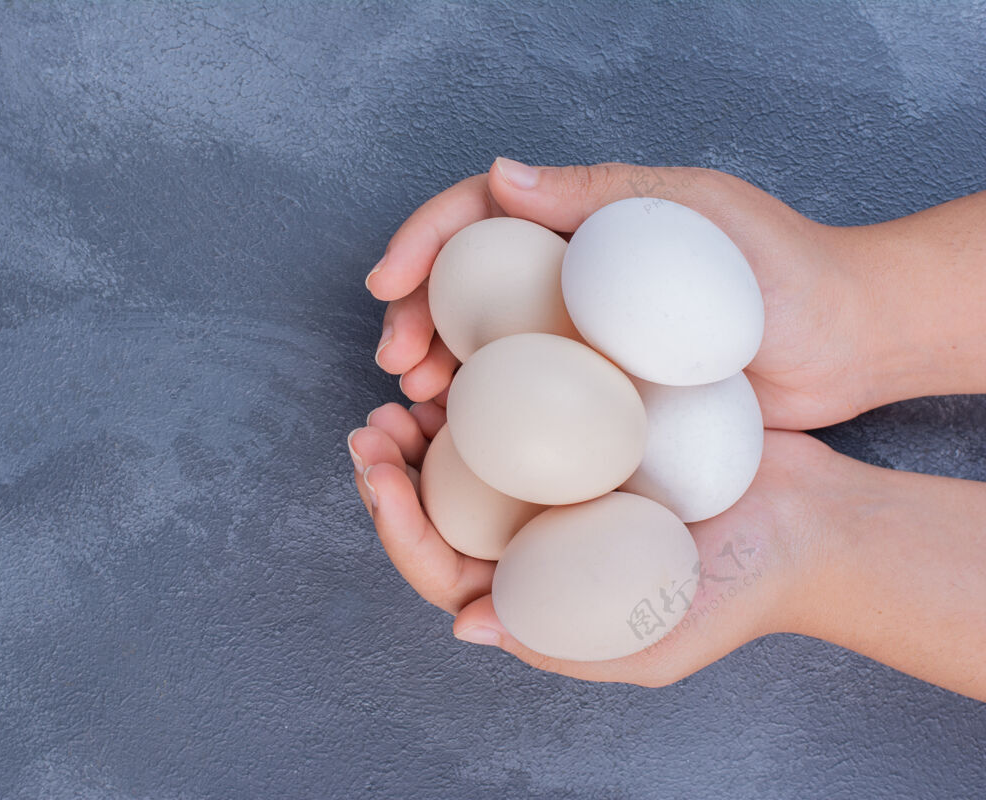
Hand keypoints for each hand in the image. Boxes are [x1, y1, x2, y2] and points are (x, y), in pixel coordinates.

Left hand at [349, 404, 832, 686]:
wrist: (813, 523)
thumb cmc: (742, 590)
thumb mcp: (658, 641)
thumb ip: (564, 645)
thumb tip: (464, 624)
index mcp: (533, 594)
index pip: (439, 567)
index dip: (395, 524)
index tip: (380, 472)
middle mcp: (532, 540)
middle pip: (435, 510)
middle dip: (389, 471)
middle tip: (372, 424)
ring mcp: (554, 487)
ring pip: (464, 459)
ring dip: (423, 427)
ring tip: (406, 387)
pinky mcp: (581, 438)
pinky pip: (517, 414)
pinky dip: (483, 391)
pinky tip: (466, 360)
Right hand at [366, 159, 872, 429]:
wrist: (845, 344)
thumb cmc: (782, 265)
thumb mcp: (693, 210)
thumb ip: (599, 193)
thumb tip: (499, 177)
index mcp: (577, 225)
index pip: (474, 220)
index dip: (419, 243)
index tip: (388, 284)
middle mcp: (565, 281)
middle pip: (460, 290)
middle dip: (412, 320)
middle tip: (397, 364)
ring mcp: (578, 342)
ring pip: (480, 351)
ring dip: (435, 373)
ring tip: (418, 404)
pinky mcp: (598, 400)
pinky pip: (524, 407)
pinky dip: (482, 422)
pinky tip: (459, 442)